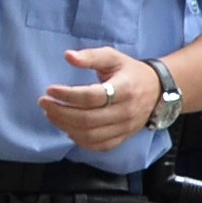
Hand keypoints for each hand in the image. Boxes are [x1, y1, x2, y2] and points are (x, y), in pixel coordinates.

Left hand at [40, 46, 163, 151]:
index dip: (68, 95)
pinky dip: (80, 140)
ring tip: (51, 114)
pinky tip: (67, 129)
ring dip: (66, 126)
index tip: (50, 90)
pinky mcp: (122, 138)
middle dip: (61, 113)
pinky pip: (98, 146)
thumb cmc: (130, 72)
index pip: (92, 96)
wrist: (157, 90)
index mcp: (124, 88)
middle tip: (44, 104)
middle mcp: (125, 111)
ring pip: (90, 135)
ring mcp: (125, 128)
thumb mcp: (113, 57)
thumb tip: (68, 56)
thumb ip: (91, 56)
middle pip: (88, 119)